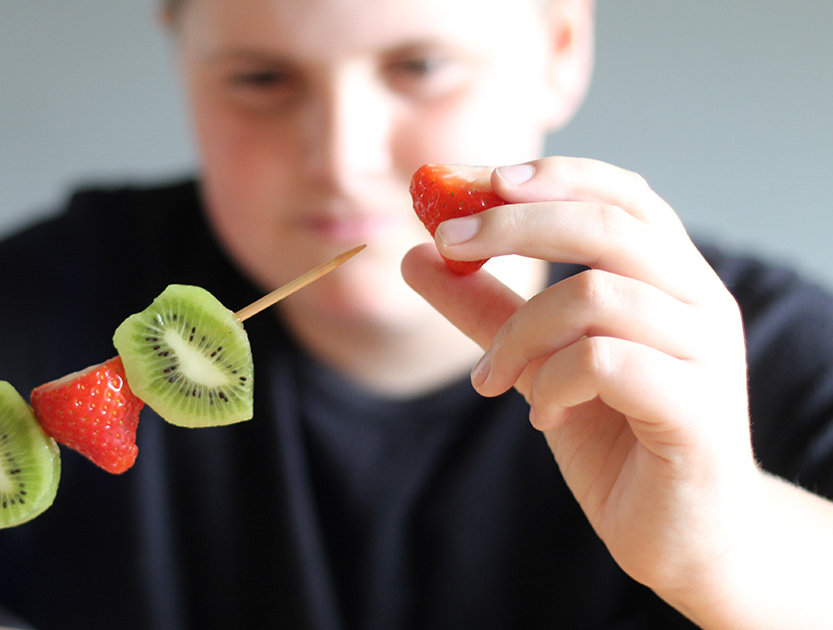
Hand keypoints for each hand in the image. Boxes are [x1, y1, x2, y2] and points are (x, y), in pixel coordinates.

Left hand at [401, 157, 762, 601]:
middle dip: (512, 225)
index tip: (467, 181)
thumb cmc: (619, 437)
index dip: (545, 176)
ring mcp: (705, 354)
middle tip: (445, 243)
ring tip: (493, 378)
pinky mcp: (695, 410)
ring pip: (595, 295)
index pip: (618, 194)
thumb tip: (416, 253)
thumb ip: (486, 307)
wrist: (682, 534)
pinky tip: (541, 415)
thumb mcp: (538, 360)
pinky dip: (550, 383)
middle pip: (606, 224)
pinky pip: (604, 362)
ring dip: (519, 333)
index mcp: (671, 276)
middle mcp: (700, 301)